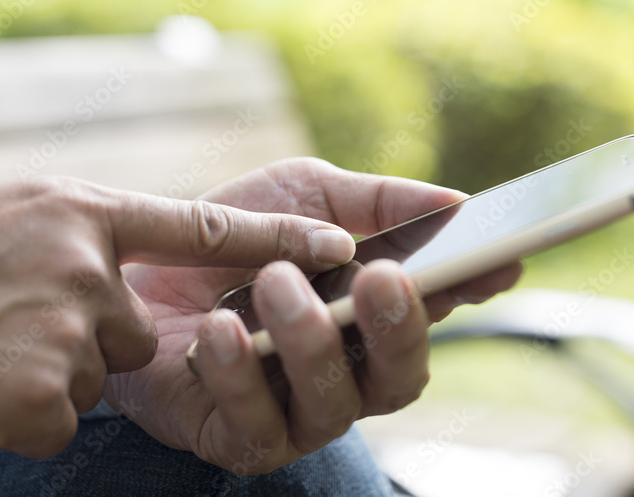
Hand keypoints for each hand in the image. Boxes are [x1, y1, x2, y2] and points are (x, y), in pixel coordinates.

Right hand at [0, 177, 354, 456]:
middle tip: (9, 318)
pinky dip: (21, 407)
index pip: (207, 228)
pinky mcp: (46, 402)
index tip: (342, 249)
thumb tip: (119, 269)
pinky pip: (60, 414)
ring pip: (97, 374)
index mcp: (83, 211)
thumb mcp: (8, 210)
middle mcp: (89, 269)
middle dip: (86, 333)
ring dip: (47, 369)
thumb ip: (82, 232)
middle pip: (136, 328)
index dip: (279, 243)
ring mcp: (70, 335)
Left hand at [104, 158, 521, 473]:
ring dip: (310, 341)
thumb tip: (458, 202)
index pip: (436, 311)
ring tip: (275, 281)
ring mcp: (296, 413)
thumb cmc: (228, 234)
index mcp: (370, 315)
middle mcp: (347, 372)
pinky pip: (255, 426)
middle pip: (401, 375)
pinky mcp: (238, 439)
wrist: (133, 269)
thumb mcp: (304, 194)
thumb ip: (376, 200)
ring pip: (333, 404)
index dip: (473, 289)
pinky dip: (239, 375)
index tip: (500, 258)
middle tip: (381, 277)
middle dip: (397, 328)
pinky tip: (216, 330)